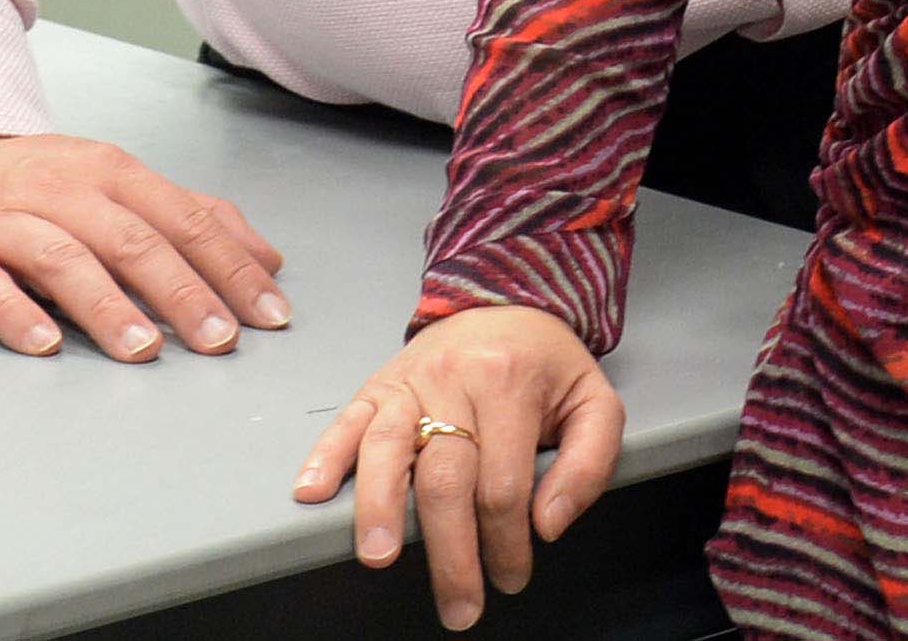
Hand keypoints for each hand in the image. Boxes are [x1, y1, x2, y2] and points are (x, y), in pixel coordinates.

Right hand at [0, 132, 288, 359]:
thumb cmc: (31, 182)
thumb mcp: (114, 184)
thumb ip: (189, 216)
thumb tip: (267, 259)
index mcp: (111, 173)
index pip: (185, 221)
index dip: (231, 267)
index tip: (270, 315)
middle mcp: (61, 190)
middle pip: (132, 241)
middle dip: (181, 292)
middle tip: (218, 340)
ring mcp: (0, 220)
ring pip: (62, 259)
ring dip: (106, 305)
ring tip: (143, 349)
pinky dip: (13, 311)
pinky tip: (42, 344)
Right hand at [292, 305, 622, 631]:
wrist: (506, 302)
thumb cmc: (547, 364)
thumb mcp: (595, 401)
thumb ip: (589, 462)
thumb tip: (549, 524)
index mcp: (512, 385)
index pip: (505, 483)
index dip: (507, 541)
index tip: (511, 576)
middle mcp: (455, 381)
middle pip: (446, 480)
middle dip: (451, 553)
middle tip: (458, 605)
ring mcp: (409, 384)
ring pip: (388, 451)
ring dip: (379, 510)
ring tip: (379, 556)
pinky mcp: (377, 387)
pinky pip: (346, 423)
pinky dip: (325, 458)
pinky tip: (313, 492)